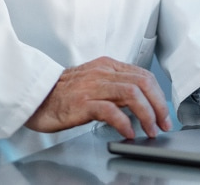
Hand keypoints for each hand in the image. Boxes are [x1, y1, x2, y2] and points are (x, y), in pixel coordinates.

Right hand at [25, 56, 171, 139]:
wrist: (35, 98)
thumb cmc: (63, 94)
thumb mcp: (94, 83)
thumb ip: (115, 88)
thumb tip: (141, 104)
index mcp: (107, 65)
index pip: (143, 75)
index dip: (159, 95)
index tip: (164, 113)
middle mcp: (102, 72)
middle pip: (143, 83)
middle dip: (159, 106)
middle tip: (163, 124)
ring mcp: (92, 86)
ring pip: (132, 94)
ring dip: (147, 114)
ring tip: (150, 130)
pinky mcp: (83, 102)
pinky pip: (111, 111)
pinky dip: (125, 123)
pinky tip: (129, 133)